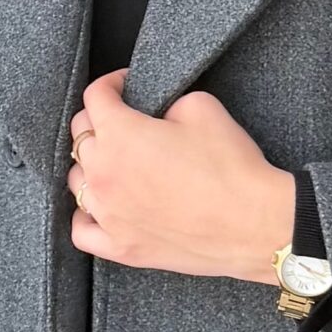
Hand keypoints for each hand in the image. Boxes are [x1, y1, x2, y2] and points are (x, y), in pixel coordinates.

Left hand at [67, 68, 294, 285]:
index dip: (111, 83)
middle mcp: (103, 175)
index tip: (123, 85)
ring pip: (77, 182)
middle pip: (80, 137)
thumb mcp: (202, 108)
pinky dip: (85, 216)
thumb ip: (167, 103)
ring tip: (114, 161)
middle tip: (121, 118)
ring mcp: (108, 215)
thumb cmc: (231, 167)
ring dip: (92, 166)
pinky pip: (82, 230)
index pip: (94, 97)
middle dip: (99, 120)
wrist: (254, 223)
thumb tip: (159, 115)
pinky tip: (100, 207)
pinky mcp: (121, 248)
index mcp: (119, 135)